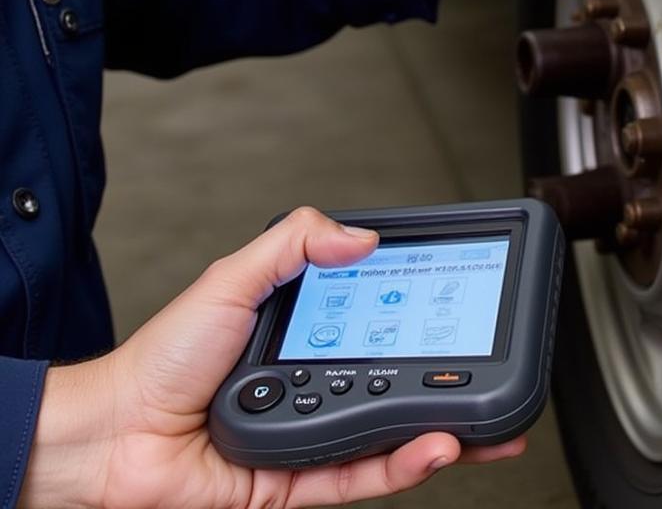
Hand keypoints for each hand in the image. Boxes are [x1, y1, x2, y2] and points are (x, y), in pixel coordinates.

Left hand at [19, 209, 524, 508]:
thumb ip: (294, 243)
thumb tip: (361, 235)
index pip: (380, 321)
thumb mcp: (233, 278)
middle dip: (451, 382)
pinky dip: (401, 464)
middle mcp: (316, 383)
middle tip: (494, 372)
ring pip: (389, 434)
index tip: (459, 308)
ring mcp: (311, 433)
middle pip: (397, 382)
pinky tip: (435, 446)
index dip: (422, 318)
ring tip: (484, 419)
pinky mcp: (298, 482)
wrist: (112, 434)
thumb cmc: (162, 358)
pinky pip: (359, 475)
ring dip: (441, 427)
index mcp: (307, 334)